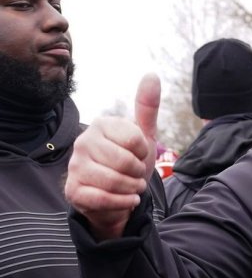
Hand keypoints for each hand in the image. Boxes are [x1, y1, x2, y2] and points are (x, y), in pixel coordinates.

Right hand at [65, 74, 160, 239]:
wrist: (119, 196)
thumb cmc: (131, 163)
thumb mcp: (144, 136)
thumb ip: (147, 108)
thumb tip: (152, 75)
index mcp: (102, 125)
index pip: (135, 140)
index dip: (144, 152)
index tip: (138, 155)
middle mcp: (83, 142)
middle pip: (125, 162)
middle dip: (138, 173)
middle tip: (135, 174)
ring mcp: (75, 166)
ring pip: (114, 181)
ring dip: (131, 189)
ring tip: (130, 186)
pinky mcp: (73, 190)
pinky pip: (103, 199)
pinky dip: (123, 202)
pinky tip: (126, 200)